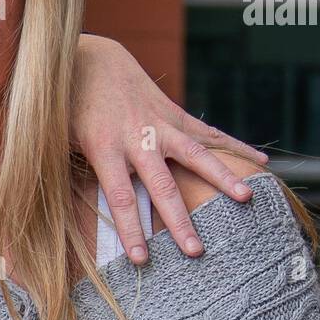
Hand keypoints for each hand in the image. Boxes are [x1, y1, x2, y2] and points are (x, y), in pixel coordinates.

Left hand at [73, 34, 268, 263]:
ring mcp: (158, 123)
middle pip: (162, 184)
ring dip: (221, 177)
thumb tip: (58, 208)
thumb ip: (68, 172)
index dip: (131, 230)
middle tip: (196, 251)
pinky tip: (261, 162)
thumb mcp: (59, 141)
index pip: (121, 197)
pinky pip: (206, 133)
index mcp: (104, 148)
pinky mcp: (172, 113)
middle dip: (179, 220)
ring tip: (246, 199)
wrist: (88, 59)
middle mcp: (136, 137)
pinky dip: (234, 147)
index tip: (143, 259)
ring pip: (194, 153)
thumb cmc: (67, 108)